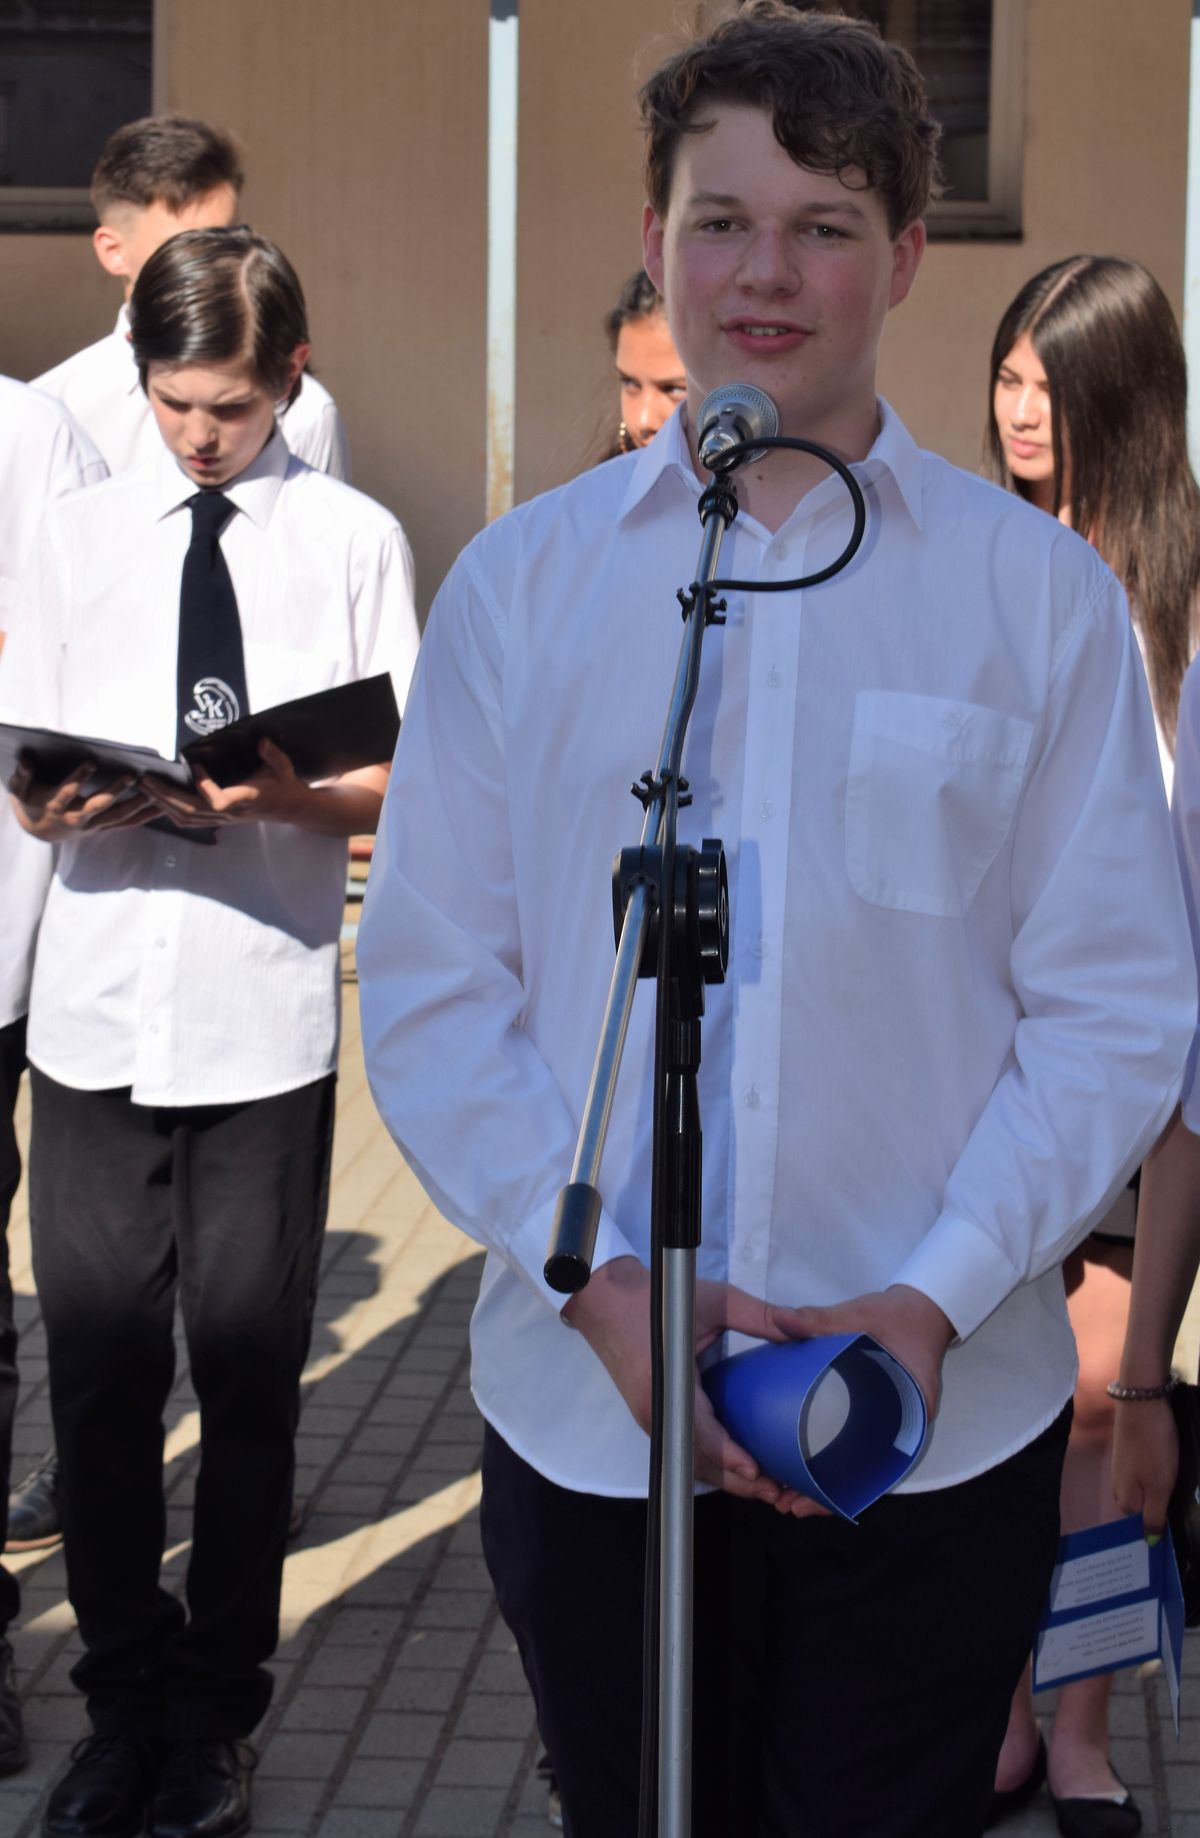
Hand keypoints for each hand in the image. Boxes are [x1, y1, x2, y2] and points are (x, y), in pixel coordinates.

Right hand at [9, 754, 156, 839]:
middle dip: (115, 791)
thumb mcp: (21, 790)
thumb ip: (22, 775)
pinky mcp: (103, 827)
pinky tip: (160, 807)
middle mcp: (76, 818)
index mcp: (56, 806)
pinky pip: (126, 823)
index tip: (91, 762)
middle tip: (131, 776)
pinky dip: (143, 816)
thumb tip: (25, 759)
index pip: (67, 791)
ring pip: (118, 817)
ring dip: (137, 805)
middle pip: (98, 805)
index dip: (78, 778)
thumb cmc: (31, 803)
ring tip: (154, 792)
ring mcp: (92, 825)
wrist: (40, 830)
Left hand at [139, 737, 303, 828]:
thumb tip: (262, 741)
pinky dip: (170, 810)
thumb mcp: (283, 767)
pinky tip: (157, 798)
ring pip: (186, 818)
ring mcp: (222, 818)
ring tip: (145, 788)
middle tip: (146, 780)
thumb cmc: (285, 785)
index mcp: (245, 799)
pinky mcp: (216, 818)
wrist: (289, 808)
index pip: (217, 801)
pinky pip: (188, 820)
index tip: (196, 766)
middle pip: (191, 812)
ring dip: (163, 803)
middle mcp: (230, 813)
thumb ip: (273, 755)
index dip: (203, 786)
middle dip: (166, 796)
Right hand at [562, 1256, 797, 1507]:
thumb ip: (763, 1316)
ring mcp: (651, 1419)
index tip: (758, 1472)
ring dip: (725, 1478)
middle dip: (736, 1481)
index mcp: (668, 1383)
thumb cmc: (658, 1299)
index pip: (701, 1432)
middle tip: (778, 1492)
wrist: (606, 1300)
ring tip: (765, 1487)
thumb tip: (809, 1327)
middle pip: (697, 1460)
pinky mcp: (652, 1418)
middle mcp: (656, 1411)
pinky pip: (682, 1450)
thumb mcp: (716, 1302)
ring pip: (689, 1461)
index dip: (729, 1455)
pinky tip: (737, 1467)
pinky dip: (710, 1464)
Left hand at [757, 1284, 953, 1518]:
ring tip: (787, 1498)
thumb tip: (781, 1320)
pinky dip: (829, 1457)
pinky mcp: (873, 1414)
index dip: (845, 1491)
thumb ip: (820, 1319)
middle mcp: (900, 1427)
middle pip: (864, 1474)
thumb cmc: (898, 1316)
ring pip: (857, 1465)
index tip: (813, 1502)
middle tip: (789, 1507)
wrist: (921, 1309)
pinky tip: (799, 1464)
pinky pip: (853, 1443)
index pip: (878, 1467)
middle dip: (827, 1495)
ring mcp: (886, 1423)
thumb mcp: (859, 1316)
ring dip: (826, 1482)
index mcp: (909, 1411)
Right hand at [1112, 1397, 1177, 1535]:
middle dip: (1152, 1502)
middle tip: (1173, 1494)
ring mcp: (1119, 1464)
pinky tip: (1160, 1459)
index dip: (1156, 1519)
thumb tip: (1149, 1543)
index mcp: (1125, 1497)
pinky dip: (1149, 1468)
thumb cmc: (1154, 1449)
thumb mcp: (1160, 1488)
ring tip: (1170, 1476)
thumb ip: (1154, 1516)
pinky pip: (1137, 1468)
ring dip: (1151, 1484)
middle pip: (1136, 1503)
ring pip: (1137, 1484)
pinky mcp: (1125, 1447)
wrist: (1141, 1403)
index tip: (1173, 1513)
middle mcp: (1117, 1483)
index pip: (1139, 1520)